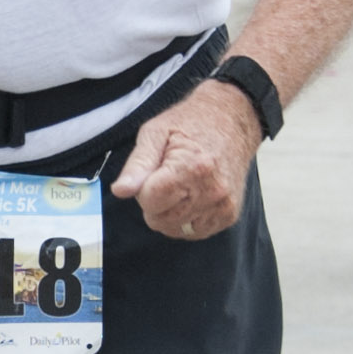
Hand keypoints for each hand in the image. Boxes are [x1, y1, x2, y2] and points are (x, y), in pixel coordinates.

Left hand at [111, 82, 261, 239]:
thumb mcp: (155, 133)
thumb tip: (119, 191)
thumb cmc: (189, 124)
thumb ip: (137, 165)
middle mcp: (212, 191)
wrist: (232, 121)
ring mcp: (223, 206)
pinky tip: (192, 197)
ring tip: (181, 186)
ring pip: (175, 230)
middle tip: (167, 178)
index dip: (143, 189)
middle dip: (155, 203)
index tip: (155, 171)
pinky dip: (186, 219)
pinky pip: (194, 232)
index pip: (148, 202)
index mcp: (192, 168)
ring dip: (170, 214)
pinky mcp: (229, 215)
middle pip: (160, 221)